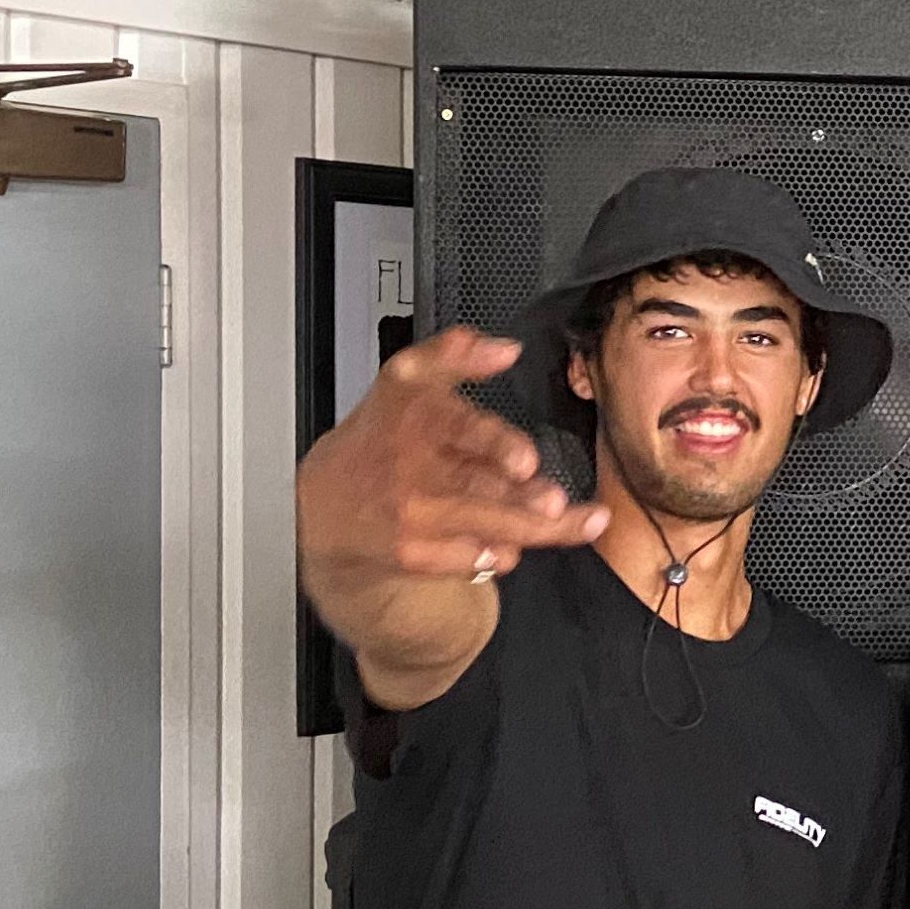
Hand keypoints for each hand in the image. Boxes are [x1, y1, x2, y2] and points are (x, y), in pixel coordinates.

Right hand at [297, 325, 608, 593]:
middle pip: (480, 485)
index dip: (495, 445)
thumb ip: (454, 355)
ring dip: (536, 527)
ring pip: (486, 524)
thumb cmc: (380, 439)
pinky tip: (519, 545)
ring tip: (584, 522)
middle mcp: (414, 469)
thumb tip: (507, 349)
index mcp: (417, 418)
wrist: (325, 505)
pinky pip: (469, 559)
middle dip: (522, 498)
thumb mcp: (406, 381)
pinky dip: (499, 554)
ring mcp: (413, 515)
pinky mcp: (414, 555)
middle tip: (555, 501)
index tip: (527, 460)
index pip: (459, 429)